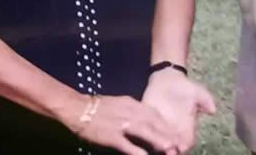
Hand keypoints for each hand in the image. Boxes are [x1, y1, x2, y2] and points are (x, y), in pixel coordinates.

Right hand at [63, 94, 187, 154]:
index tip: (175, 134)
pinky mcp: (113, 136)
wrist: (76, 107)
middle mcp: (130, 112)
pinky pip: (129, 146)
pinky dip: (139, 152)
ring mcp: (122, 124)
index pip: (154, 114)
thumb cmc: (96, 107)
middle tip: (179, 145)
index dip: (166, 125)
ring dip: (159, 141)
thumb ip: (133, 112)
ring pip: (146, 132)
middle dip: (168, 134)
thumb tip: (146, 123)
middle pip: (154, 123)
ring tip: (170, 150)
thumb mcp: (118, 104)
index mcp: (131, 104)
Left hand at [140, 69, 216, 153]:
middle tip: (168, 150)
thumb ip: (206, 100)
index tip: (182, 147)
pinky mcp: (146, 116)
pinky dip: (143, 130)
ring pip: (157, 138)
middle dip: (170, 149)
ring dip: (157, 143)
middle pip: (171, 145)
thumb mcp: (198, 92)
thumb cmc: (185, 88)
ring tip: (156, 144)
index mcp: (186, 127)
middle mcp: (172, 130)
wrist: (167, 78)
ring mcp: (158, 124)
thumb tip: (213, 110)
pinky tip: (143, 132)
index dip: (184, 145)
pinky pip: (144, 126)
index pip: (186, 141)